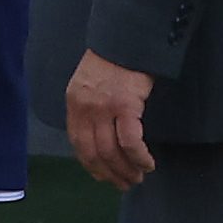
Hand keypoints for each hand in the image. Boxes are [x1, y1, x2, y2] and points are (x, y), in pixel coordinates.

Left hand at [64, 48, 156, 190]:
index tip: (104, 177)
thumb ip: (89, 108)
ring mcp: (104, 108)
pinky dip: (139, 158)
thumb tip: (98, 138)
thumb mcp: (89, 83)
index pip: (78, 144)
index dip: (91, 165)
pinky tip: (148, 164)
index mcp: (74, 103)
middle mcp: (85, 108)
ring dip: (126, 170)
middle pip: (94, 153)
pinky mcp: (126, 106)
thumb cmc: (113, 60)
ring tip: (138, 177)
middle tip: (125, 184)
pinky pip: (131, 142)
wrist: (128, 38)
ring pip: (112, 152)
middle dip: (110, 174)